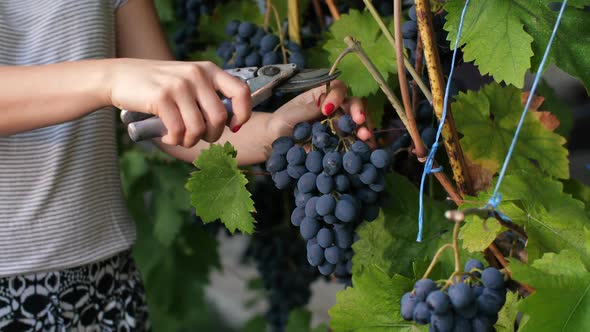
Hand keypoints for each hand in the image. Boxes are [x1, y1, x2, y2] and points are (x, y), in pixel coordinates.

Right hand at [107, 59, 250, 146]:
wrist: (119, 76)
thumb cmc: (159, 85)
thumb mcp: (188, 81)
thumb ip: (208, 95)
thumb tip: (231, 123)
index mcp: (208, 70)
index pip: (241, 91)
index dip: (243, 114)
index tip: (233, 126)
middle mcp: (196, 74)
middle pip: (219, 117)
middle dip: (212, 135)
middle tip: (198, 137)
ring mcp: (179, 85)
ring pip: (199, 128)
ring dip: (191, 141)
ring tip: (180, 138)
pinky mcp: (161, 98)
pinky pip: (179, 131)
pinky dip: (174, 140)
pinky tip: (167, 137)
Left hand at [267, 80, 372, 143]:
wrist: (275, 142)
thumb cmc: (281, 122)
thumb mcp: (291, 114)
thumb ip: (309, 110)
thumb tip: (327, 107)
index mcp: (322, 95)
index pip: (337, 88)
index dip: (337, 96)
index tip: (328, 110)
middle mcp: (334, 107)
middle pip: (353, 104)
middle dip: (358, 112)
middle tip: (360, 122)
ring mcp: (339, 124)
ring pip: (357, 123)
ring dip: (364, 128)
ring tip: (366, 138)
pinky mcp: (340, 141)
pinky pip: (354, 140)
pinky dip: (362, 145)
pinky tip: (368, 149)